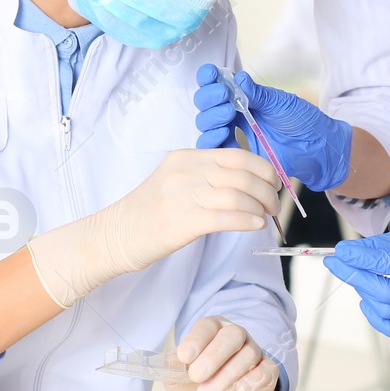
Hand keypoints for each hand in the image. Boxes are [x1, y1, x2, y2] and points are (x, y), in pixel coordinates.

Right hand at [26, 148, 279, 307]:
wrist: (114, 235)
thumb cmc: (147, 212)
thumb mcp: (174, 181)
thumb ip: (205, 176)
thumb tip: (244, 181)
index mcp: (184, 157)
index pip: (235, 155)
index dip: (263, 168)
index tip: (274, 181)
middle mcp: (185, 171)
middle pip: (242, 173)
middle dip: (267, 188)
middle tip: (275, 202)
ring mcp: (183, 196)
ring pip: (238, 195)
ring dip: (261, 206)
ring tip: (267, 217)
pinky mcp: (183, 222)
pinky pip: (227, 217)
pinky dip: (248, 221)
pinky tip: (255, 226)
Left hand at [164, 316, 279, 390]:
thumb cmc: (196, 384)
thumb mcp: (177, 378)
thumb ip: (172, 368)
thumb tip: (169, 360)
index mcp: (213, 329)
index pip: (207, 326)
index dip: (196, 339)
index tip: (183, 357)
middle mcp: (235, 335)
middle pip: (232, 335)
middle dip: (213, 356)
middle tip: (196, 376)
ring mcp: (254, 351)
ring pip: (248, 355)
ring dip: (226, 375)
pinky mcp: (267, 371)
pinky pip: (268, 370)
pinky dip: (255, 379)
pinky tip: (241, 389)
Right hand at [193, 65, 352, 191]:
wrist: (317, 148)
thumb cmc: (302, 121)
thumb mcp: (280, 103)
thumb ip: (257, 94)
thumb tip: (238, 78)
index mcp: (243, 98)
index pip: (217, 85)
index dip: (208, 78)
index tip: (210, 74)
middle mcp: (234, 115)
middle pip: (205, 105)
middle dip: (209, 98)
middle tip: (224, 96)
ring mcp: (233, 135)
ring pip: (205, 125)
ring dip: (210, 118)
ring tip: (227, 114)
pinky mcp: (236, 156)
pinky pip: (214, 150)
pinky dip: (211, 140)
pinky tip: (222, 133)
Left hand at [323, 208, 389, 338]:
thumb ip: (379, 246)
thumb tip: (348, 252)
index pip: (388, 266)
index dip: (360, 260)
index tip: (340, 252)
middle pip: (384, 293)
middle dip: (355, 277)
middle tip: (338, 263)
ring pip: (387, 311)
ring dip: (363, 293)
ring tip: (355, 275)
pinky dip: (377, 318)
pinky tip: (367, 301)